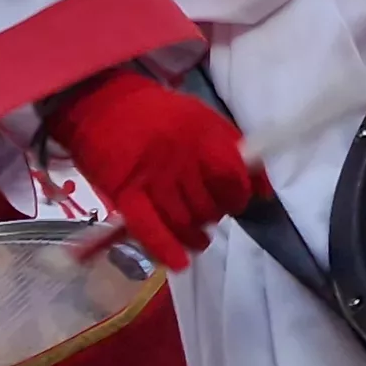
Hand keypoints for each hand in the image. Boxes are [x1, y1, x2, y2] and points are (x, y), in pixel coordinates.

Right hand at [43, 70, 258, 269]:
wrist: (102, 104)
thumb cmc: (158, 114)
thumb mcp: (202, 119)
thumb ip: (234, 151)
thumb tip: (264, 191)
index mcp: (202, 134)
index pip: (232, 176)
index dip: (239, 195)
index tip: (237, 201)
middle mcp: (180, 157)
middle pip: (208, 204)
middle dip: (215, 216)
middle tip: (211, 216)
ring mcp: (152, 177)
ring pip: (183, 221)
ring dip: (194, 237)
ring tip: (198, 239)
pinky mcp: (125, 193)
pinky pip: (149, 228)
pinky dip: (165, 248)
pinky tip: (179, 261)